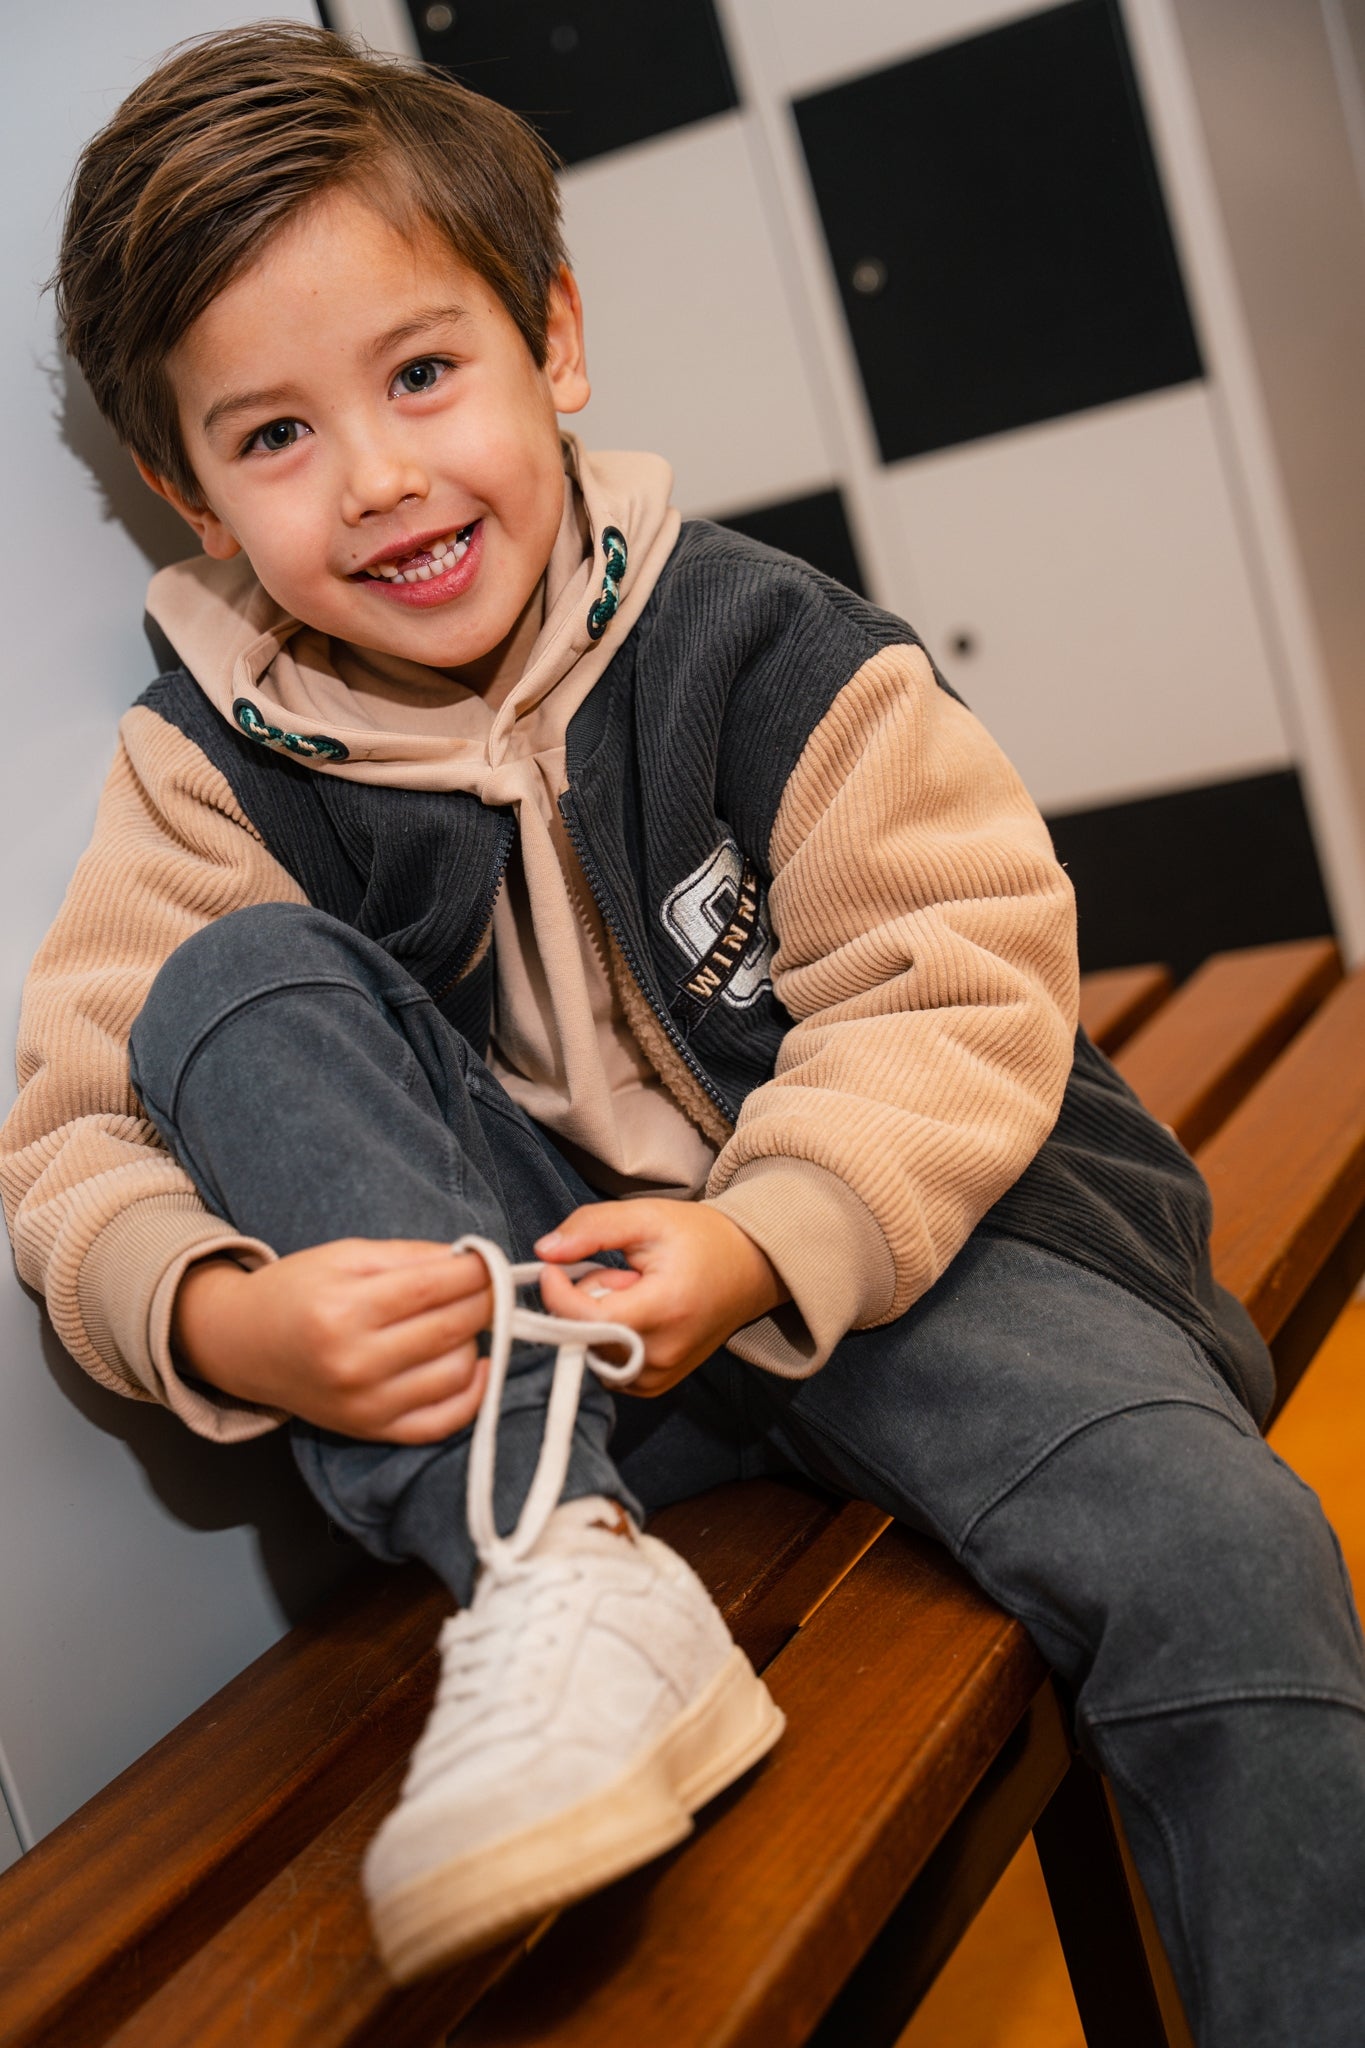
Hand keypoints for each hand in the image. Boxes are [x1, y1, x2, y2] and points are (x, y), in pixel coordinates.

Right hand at [172, 1239, 493, 1441]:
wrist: (244, 1345)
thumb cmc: (297, 1291)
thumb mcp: (345, 1255)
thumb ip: (411, 1256)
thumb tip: (471, 1261)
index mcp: (344, 1309)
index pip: (434, 1288)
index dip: (475, 1271)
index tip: (490, 1259)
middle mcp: (354, 1363)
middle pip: (452, 1328)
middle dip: (485, 1300)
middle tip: (489, 1284)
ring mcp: (364, 1404)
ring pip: (456, 1372)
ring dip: (475, 1340)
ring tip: (461, 1320)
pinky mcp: (371, 1431)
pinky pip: (442, 1422)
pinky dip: (472, 1394)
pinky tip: (475, 1365)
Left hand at [534, 1200, 787, 1396]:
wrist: (748, 1270)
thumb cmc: (699, 1239)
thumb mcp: (646, 1217)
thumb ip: (592, 1228)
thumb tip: (544, 1251)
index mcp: (663, 1310)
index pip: (584, 1319)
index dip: (557, 1292)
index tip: (554, 1265)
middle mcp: (660, 1355)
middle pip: (581, 1335)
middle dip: (585, 1301)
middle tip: (623, 1274)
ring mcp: (656, 1377)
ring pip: (587, 1352)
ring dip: (596, 1321)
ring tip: (635, 1294)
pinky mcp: (651, 1386)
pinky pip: (601, 1364)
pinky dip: (605, 1339)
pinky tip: (636, 1316)